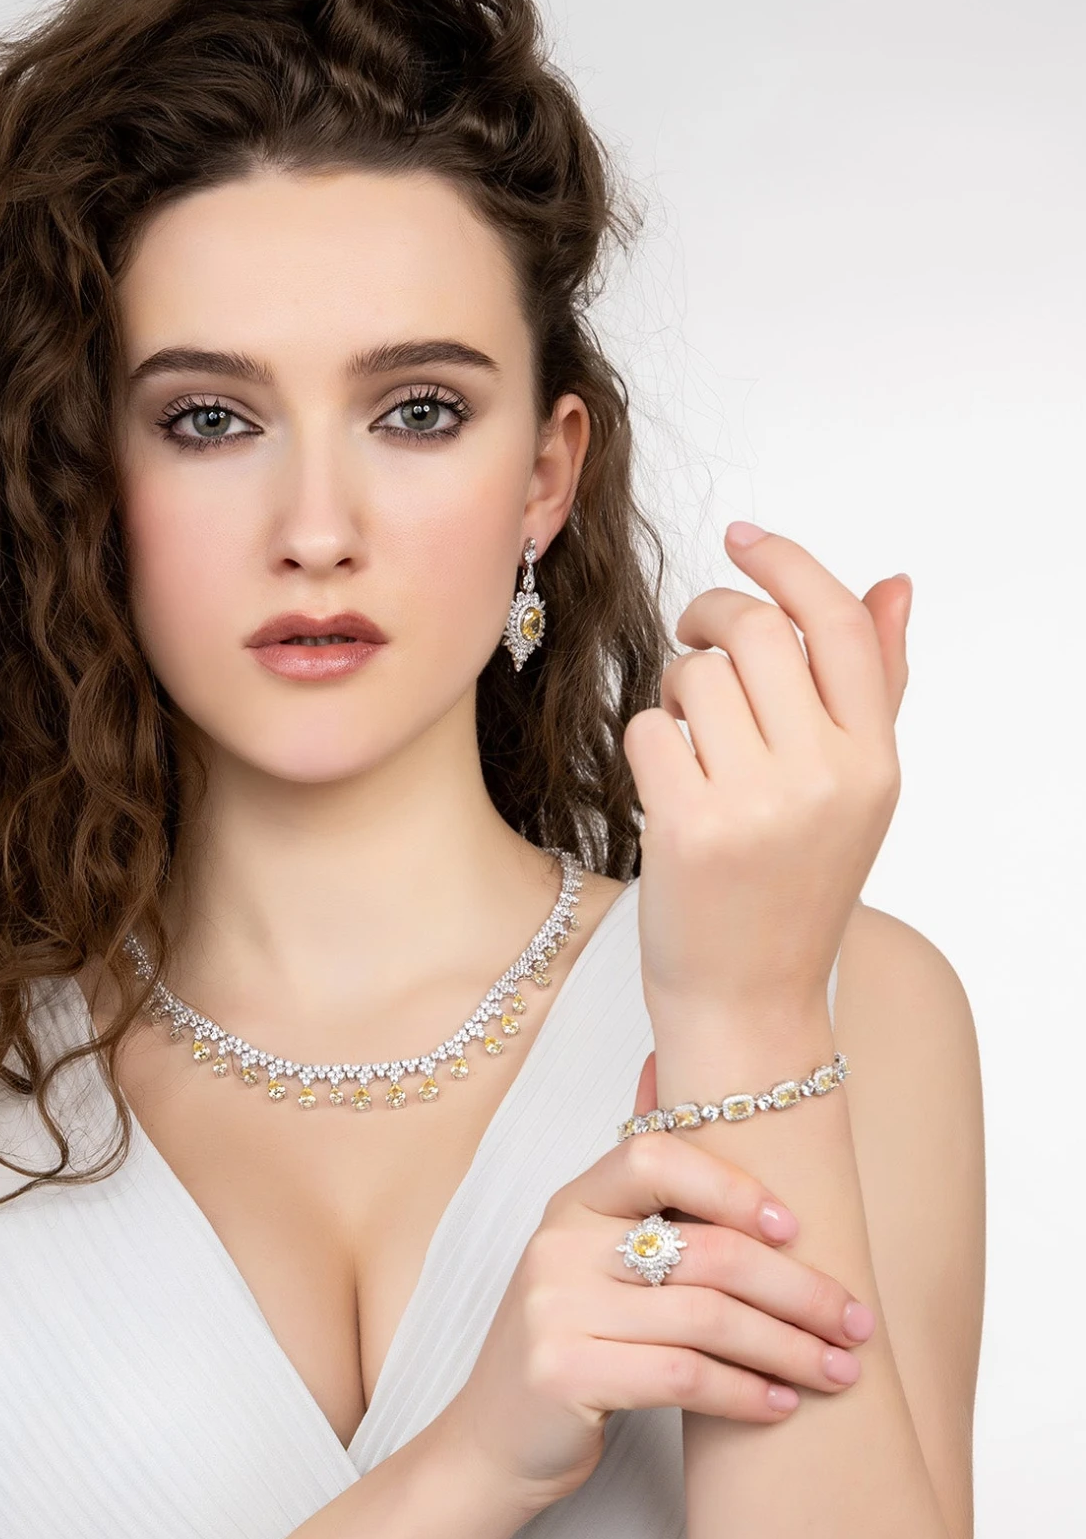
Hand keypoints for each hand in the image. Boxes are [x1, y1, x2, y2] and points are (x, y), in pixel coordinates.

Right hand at [436, 1131, 874, 1507]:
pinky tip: (780, 1404)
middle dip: (800, 1289)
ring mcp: (554, 1310)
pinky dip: (746, 1393)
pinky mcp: (564, 1375)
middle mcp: (556, 1247)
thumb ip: (640, 1193)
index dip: (733, 1185)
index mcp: (570, 1204)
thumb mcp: (592, 1261)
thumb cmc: (571, 1347)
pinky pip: (684, 1376)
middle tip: (857, 1323)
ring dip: (789, 1349)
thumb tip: (663, 1067)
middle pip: (707, 1250)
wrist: (493, 1443)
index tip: (797, 1229)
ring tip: (839, 1371)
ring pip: (707, 1319)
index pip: (654, 1156)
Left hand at [623, 524, 909, 1018]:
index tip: (742, 536)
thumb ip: (874, 687)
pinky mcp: (688, 829)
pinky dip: (644, 745)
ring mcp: (756, 805)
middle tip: (689, 637)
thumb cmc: (794, 889)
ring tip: (687, 738)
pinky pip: (647, 730)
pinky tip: (662, 784)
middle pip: (754, 633)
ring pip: (692, 678)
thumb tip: (893, 584)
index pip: (837, 626)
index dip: (787, 564)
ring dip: (674, 693)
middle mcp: (824, 778)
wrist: (747, 1002)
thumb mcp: (854, 793)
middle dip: (706, 618)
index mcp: (874, 762)